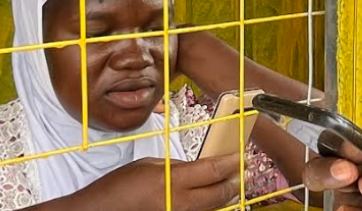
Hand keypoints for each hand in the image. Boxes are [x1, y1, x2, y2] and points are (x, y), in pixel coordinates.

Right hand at [52, 153, 241, 210]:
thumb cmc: (118, 188)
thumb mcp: (147, 165)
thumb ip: (176, 166)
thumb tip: (199, 166)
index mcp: (171, 181)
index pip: (212, 169)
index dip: (231, 162)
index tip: (240, 156)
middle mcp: (178, 203)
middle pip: (219, 193)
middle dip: (234, 182)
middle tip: (243, 173)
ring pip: (213, 208)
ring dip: (225, 196)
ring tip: (232, 186)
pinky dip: (208, 207)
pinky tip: (212, 199)